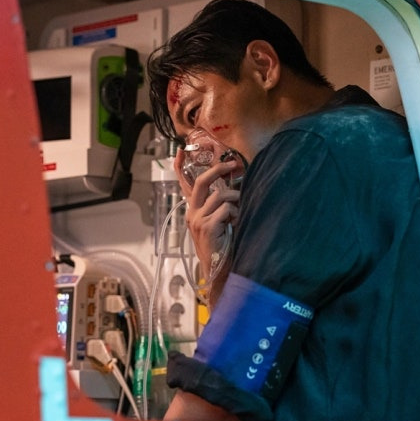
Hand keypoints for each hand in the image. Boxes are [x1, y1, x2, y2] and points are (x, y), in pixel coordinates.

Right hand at [174, 148, 239, 286]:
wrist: (217, 269)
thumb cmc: (221, 245)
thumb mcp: (217, 222)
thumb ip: (218, 206)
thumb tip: (232, 189)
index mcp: (193, 210)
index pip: (184, 185)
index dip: (180, 167)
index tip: (181, 151)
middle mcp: (192, 213)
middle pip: (202, 182)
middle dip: (218, 170)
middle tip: (233, 165)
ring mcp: (198, 220)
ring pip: (220, 195)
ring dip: (236, 200)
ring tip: (239, 212)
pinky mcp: (207, 226)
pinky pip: (226, 208)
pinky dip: (235, 213)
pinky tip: (235, 223)